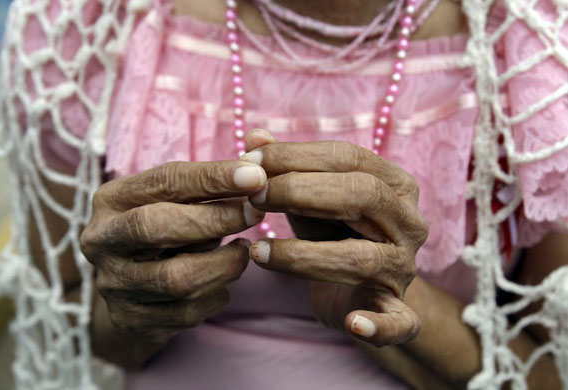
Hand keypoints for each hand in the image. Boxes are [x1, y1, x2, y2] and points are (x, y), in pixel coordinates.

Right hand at [81, 160, 265, 342]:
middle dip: (215, 219)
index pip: (164, 181)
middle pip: (157, 227)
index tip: (256, 176)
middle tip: (255, 214)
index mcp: (111, 199)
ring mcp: (113, 283)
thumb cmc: (166, 230)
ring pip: (177, 278)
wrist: (132, 289)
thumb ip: (211, 183)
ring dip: (224, 264)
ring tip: (243, 251)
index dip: (213, 177)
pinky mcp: (130, 319)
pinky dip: (215, 295)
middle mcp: (102, 240)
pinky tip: (223, 282)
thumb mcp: (179, 202)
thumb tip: (258, 164)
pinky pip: (186, 312)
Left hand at [243, 130, 427, 345]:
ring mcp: (405, 267)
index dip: (296, 156)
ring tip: (257, 252)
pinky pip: (399, 321)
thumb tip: (254, 135)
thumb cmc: (333, 234)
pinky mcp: (398, 309)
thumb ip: (287, 169)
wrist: (359, 287)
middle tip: (253, 196)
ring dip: (303, 255)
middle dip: (300, 192)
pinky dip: (380, 326)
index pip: (347, 157)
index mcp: (395, 184)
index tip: (249, 159)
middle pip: (361, 195)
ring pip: (362, 257)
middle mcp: (409, 221)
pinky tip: (354, 323)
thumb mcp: (310, 199)